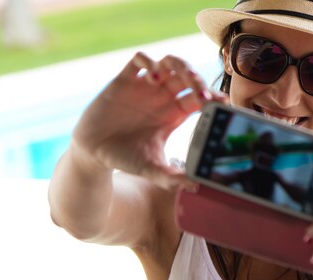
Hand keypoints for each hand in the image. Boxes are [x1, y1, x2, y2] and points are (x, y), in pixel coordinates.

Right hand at [71, 52, 226, 189]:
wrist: (93, 152)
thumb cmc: (125, 159)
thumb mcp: (151, 169)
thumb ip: (171, 178)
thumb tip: (194, 186)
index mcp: (174, 115)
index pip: (200, 98)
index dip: (212, 97)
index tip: (220, 104)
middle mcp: (162, 97)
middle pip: (188, 77)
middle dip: (199, 81)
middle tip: (203, 94)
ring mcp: (144, 86)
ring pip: (169, 62)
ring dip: (180, 66)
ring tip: (183, 79)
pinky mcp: (124, 80)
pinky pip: (139, 59)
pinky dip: (149, 62)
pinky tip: (153, 77)